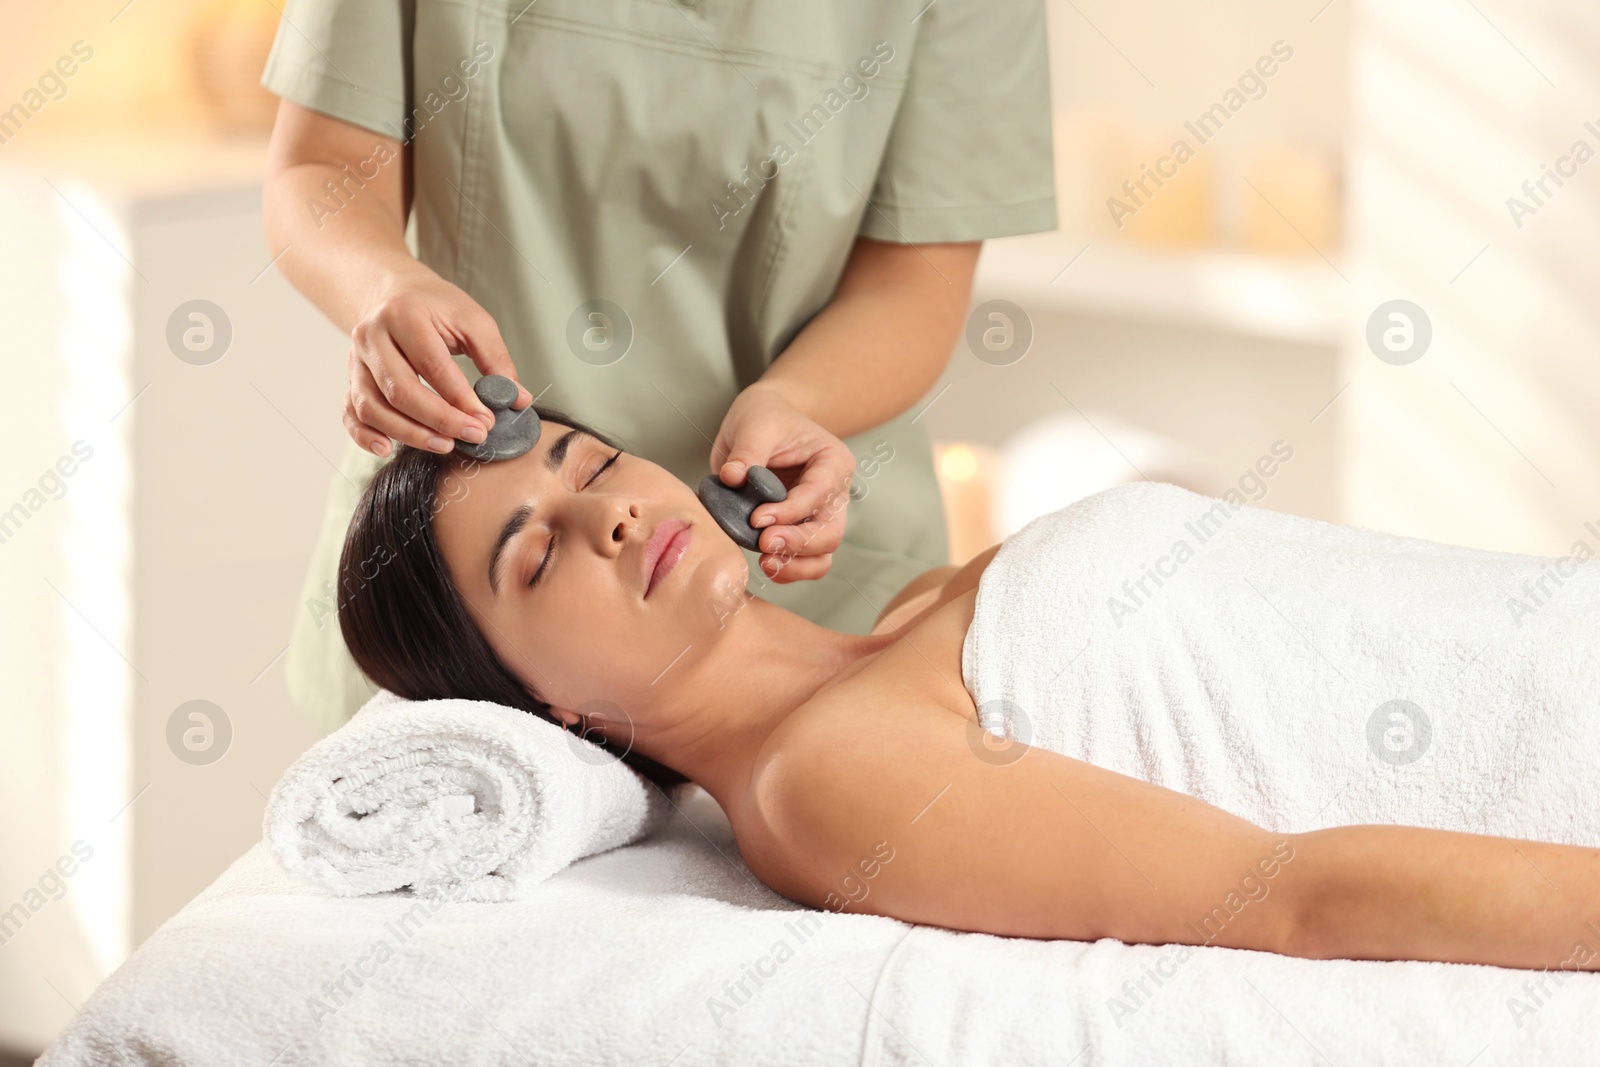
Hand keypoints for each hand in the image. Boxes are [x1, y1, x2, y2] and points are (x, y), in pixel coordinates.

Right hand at [344, 271, 531, 456]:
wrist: (395, 294)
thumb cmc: (436, 308)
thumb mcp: (472, 320)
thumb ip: (496, 359)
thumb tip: (518, 399)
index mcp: (404, 314)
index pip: (432, 364)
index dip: (460, 398)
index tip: (486, 420)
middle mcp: (372, 336)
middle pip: (399, 389)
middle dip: (439, 420)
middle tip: (473, 435)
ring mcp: (356, 360)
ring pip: (372, 406)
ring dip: (408, 433)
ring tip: (444, 445)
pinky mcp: (351, 379)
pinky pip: (350, 413)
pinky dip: (365, 436)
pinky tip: (388, 448)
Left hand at [709, 383, 855, 581]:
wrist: (763, 423)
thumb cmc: (766, 418)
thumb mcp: (756, 424)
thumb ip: (747, 451)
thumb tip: (732, 476)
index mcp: (833, 462)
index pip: (819, 493)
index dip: (791, 511)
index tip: (757, 518)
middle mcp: (834, 493)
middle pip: (830, 532)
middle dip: (798, 543)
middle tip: (764, 544)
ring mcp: (820, 515)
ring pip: (823, 554)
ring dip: (796, 564)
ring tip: (765, 562)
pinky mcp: (800, 530)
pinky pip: (805, 561)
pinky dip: (789, 568)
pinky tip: (765, 564)